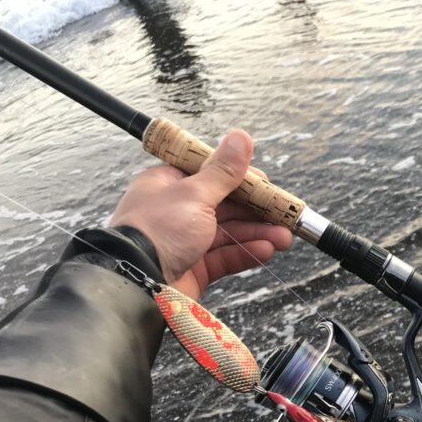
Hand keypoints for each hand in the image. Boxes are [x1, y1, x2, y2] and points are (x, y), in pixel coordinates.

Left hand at [109, 129, 292, 299]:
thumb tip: (240, 138)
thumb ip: (223, 171)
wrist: (136, 284)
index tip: (267, 186)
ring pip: (228, 233)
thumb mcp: (195, 194)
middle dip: (257, 211)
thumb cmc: (157, 231)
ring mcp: (185, 241)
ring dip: (257, 234)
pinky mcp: (193, 268)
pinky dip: (246, 253)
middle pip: (224, 206)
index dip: (241, 179)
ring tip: (284, 238)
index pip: (211, 175)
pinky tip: (266, 250)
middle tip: (285, 215)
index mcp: (169, 185)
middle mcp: (176, 211)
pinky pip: (224, 257)